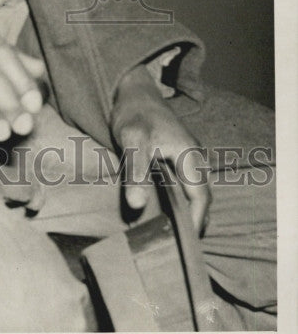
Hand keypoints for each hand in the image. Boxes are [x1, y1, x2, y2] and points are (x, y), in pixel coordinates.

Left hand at [111, 64, 210, 233]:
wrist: (132, 91)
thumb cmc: (133, 114)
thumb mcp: (131, 141)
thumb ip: (135, 171)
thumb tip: (136, 205)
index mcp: (190, 156)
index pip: (200, 197)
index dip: (194, 221)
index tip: (183, 242)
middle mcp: (195, 158)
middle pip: (202, 197)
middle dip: (193, 221)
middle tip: (175, 243)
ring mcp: (189, 157)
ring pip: (195, 191)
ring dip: (187, 211)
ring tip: (170, 232)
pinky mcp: (180, 157)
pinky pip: (186, 183)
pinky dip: (180, 200)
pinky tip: (164, 210)